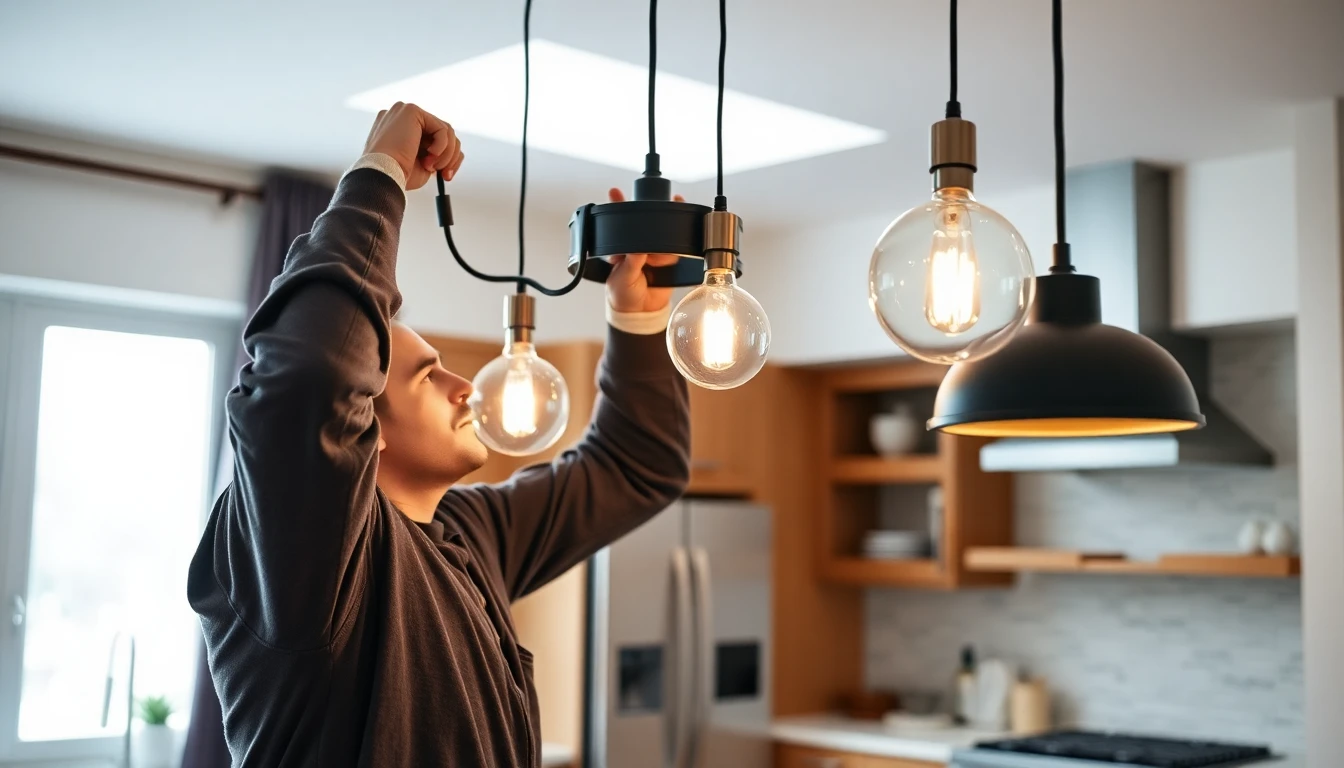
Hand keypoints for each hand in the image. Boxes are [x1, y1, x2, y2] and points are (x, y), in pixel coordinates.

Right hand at [362, 102, 464, 190]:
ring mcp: (403, 112)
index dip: (445, 157)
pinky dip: (443, 147)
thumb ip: (436, 154)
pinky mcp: (411, 111)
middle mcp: (400, 118)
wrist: (382, 175)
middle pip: (441, 132)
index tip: (445, 177)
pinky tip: (430, 155)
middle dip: (450, 157)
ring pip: (445, 130)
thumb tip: (457, 154)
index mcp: (400, 131)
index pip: (432, 138)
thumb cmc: (397, 175)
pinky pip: (442, 129)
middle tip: (446, 176)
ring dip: (447, 154)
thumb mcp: (423, 166)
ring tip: (432, 167)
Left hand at [605, 188, 683, 313]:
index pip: (617, 225)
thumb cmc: (624, 296)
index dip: (617, 206)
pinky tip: (665, 260)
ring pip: (661, 236)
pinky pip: (673, 250)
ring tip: (654, 262)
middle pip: (643, 225)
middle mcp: (636, 247)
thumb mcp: (622, 279)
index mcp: (620, 249)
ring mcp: (652, 252)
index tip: (615, 191)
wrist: (641, 313)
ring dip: (662, 241)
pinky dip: (674, 250)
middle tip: (655, 209)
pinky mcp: (667, 260)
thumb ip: (630, 264)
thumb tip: (638, 250)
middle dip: (649, 217)